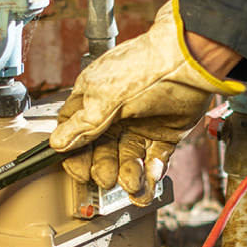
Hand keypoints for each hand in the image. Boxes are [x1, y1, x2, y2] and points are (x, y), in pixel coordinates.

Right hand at [50, 0, 244, 204]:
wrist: (189, 62)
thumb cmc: (145, 68)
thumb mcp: (105, 99)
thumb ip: (83, 125)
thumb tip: (57, 143)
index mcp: (95, 97)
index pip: (76, 130)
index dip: (75, 153)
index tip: (78, 171)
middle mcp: (117, 112)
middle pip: (103, 149)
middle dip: (104, 166)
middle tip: (106, 178)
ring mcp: (142, 122)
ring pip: (129, 157)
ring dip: (129, 174)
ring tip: (133, 185)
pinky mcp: (166, 132)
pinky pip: (155, 158)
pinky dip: (152, 172)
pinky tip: (149, 179)